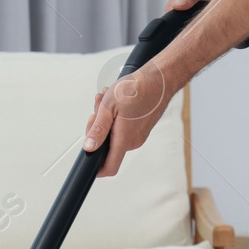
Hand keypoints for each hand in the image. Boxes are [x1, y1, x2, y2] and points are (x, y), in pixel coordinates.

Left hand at [83, 61, 178, 176]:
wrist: (160, 79)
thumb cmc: (137, 90)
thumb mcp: (108, 107)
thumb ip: (98, 130)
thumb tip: (89, 147)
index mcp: (124, 140)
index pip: (109, 168)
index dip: (96, 169)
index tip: (88, 160)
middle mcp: (133, 142)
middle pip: (107, 146)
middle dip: (97, 128)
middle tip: (97, 109)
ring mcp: (138, 135)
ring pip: (113, 134)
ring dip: (106, 118)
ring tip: (107, 100)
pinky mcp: (141, 128)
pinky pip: (122, 128)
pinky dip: (115, 116)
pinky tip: (115, 101)